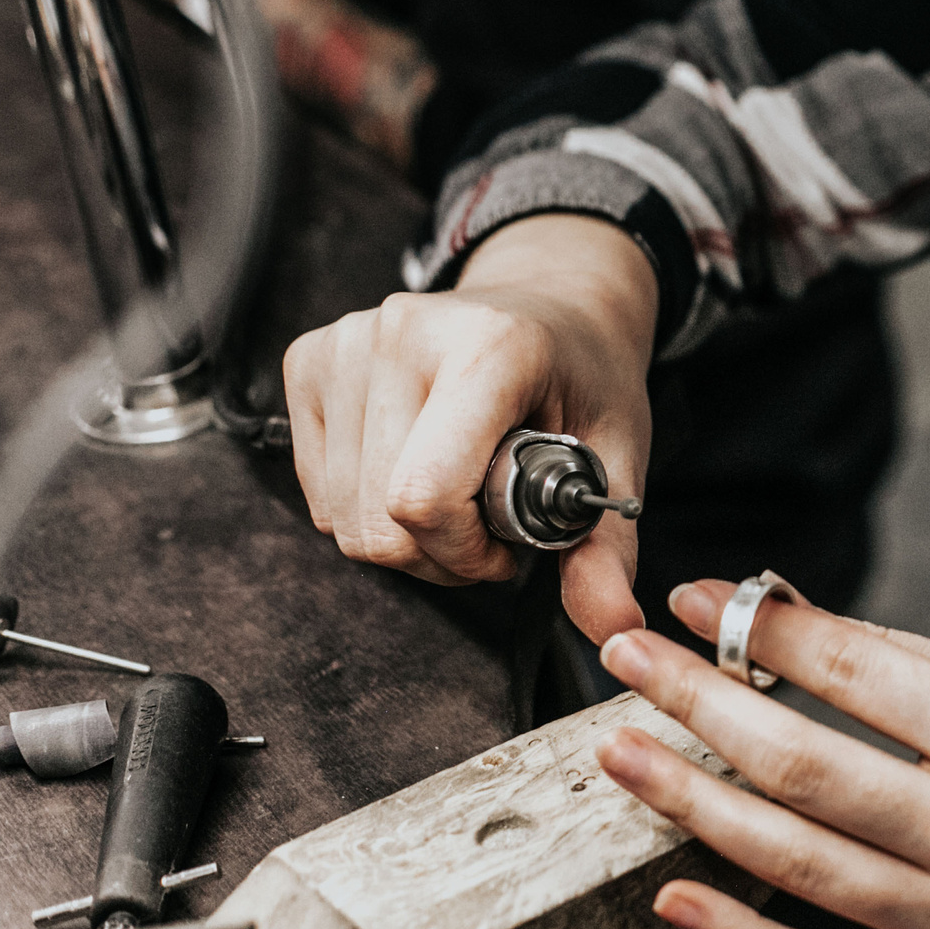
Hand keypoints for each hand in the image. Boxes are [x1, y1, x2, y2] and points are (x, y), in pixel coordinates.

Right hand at [282, 213, 659, 638]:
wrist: (553, 303)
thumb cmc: (583, 375)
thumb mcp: (619, 453)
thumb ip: (608, 544)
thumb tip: (613, 625)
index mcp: (492, 347)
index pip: (424, 496)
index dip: (463, 552)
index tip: (509, 548)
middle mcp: (406, 332)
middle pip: (377, 519)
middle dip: (438, 554)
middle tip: (490, 527)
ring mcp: (349, 340)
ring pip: (339, 515)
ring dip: (400, 536)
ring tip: (458, 498)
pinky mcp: (310, 357)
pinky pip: (315, 488)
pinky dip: (363, 506)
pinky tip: (415, 469)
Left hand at [593, 581, 929, 928]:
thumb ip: (920, 672)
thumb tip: (792, 630)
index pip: (859, 670)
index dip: (765, 627)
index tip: (698, 594)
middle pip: (803, 761)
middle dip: (696, 701)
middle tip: (622, 655)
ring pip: (794, 857)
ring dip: (692, 801)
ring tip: (622, 751)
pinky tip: (676, 892)